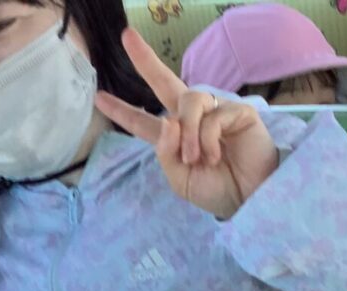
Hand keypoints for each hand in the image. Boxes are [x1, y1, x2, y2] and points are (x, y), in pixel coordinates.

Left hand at [94, 28, 279, 218]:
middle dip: (145, 60)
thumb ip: (166, 152)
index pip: (143, 121)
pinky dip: (208, 138)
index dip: (121, 110)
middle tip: (126, 36)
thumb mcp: (179, 179)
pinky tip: (217, 155)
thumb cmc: (215, 191)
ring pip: (189, 101)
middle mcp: (192, 119)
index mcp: (173, 138)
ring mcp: (215, 111)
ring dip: (188, 133)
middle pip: (164, 82)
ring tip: (196, 158)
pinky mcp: (237, 111)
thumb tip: (167, 120)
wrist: (248, 198)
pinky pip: (212, 116)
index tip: (99, 96)